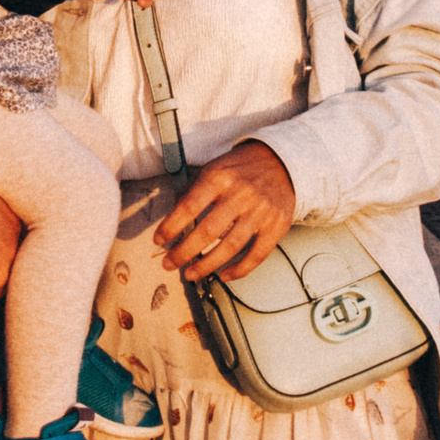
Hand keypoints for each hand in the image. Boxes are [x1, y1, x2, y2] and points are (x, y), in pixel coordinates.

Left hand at [156, 141, 294, 283]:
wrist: (281, 163)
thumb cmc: (240, 169)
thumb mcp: (212, 169)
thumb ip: (191, 190)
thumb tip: (172, 218)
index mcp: (219, 178)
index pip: (189, 206)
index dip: (171, 226)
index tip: (158, 240)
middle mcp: (240, 195)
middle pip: (208, 231)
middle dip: (184, 252)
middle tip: (169, 263)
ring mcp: (260, 212)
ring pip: (230, 247)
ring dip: (207, 265)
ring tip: (190, 274)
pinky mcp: (276, 226)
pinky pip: (257, 255)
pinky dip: (239, 270)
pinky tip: (223, 275)